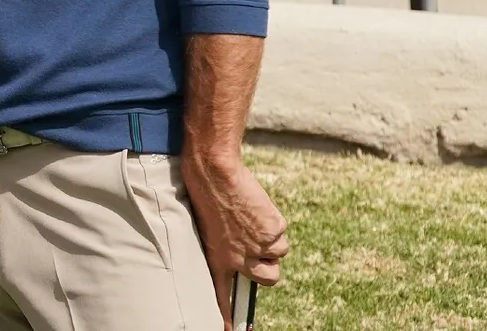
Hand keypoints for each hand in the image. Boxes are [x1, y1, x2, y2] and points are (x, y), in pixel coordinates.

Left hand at [183, 158, 289, 328]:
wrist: (214, 172)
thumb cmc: (205, 193)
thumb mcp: (207, 226)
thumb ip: (224, 245)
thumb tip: (240, 252)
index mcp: (217, 257)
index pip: (220, 294)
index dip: (226, 315)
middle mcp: (239, 258)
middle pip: (269, 278)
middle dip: (269, 266)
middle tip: (261, 248)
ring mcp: (258, 245)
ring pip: (279, 252)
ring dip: (270, 236)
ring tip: (251, 216)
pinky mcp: (272, 230)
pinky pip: (281, 231)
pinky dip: (273, 220)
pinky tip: (255, 206)